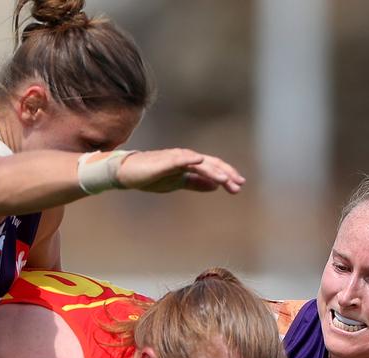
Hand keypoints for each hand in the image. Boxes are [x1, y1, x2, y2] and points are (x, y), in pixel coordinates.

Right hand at [117, 149, 244, 193]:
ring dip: (213, 170)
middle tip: (238, 185)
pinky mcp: (164, 161)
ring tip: (225, 179)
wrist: (130, 174)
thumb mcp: (178, 182)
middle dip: (225, 174)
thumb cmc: (153, 176)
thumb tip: (215, 186)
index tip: (238, 186)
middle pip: (210, 164)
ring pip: (198, 162)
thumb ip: (196, 183)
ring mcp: (175, 158)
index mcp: (190, 164)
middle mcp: (186, 158)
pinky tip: (199, 161)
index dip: (227, 176)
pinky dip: (190, 159)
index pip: (213, 168)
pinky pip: (178, 159)